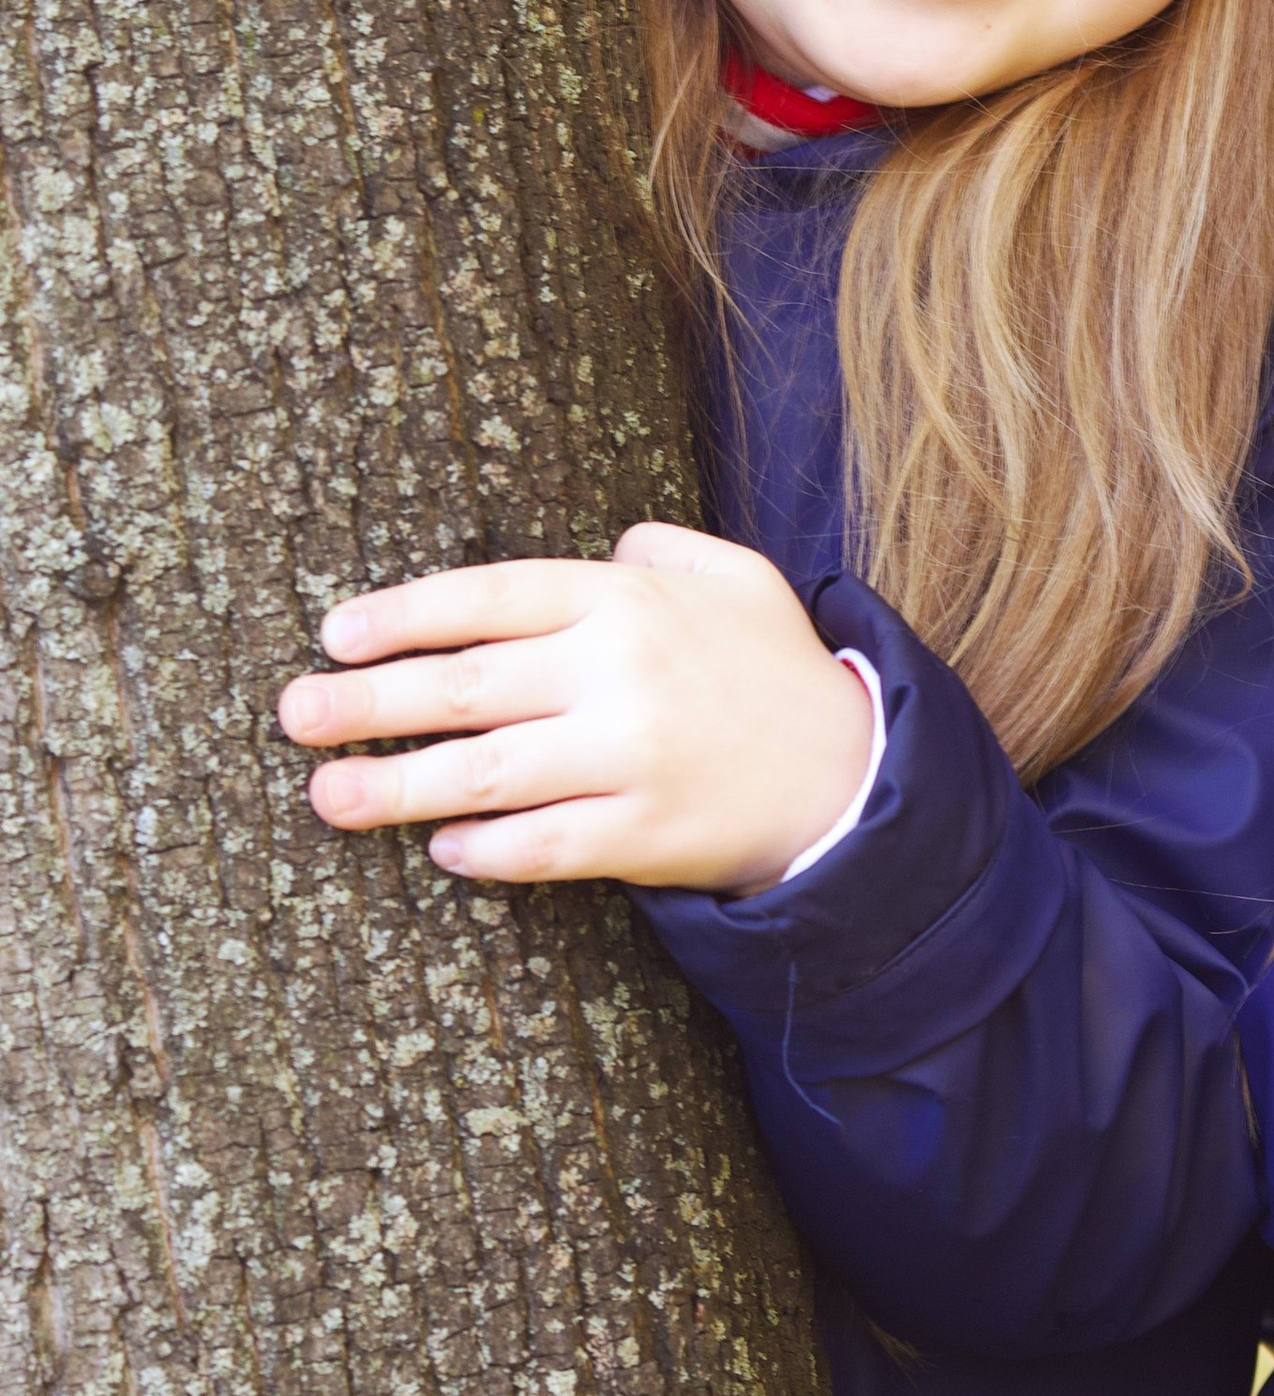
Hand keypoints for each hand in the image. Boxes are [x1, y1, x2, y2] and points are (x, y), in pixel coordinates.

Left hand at [276, 522, 875, 894]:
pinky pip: (545, 846)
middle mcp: (621, 673)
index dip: (404, 614)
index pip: (489, 596)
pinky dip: (487, 849)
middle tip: (294, 714)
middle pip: (467, 685)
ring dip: (395, 786)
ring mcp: (632, 758)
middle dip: (368, 701)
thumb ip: (659, 548)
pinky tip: (442, 848)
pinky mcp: (647, 835)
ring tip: (325, 795)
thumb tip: (604, 545)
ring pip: (488, 772)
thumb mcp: (734, 578)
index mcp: (627, 601)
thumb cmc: (778, 671)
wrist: (857, 776)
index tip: (336, 635)